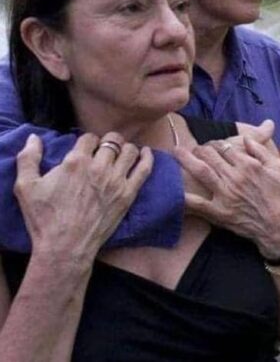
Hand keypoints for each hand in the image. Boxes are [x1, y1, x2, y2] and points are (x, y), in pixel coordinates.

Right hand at [14, 132, 152, 266]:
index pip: (89, 137)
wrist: (64, 248)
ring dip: (125, 148)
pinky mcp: (128, 194)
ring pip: (129, 150)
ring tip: (121, 154)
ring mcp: (116, 180)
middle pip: (112, 141)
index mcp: (76, 162)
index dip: (87, 142)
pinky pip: (145, 169)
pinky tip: (146, 152)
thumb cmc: (44, 219)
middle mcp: (99, 167)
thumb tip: (33, 138)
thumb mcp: (26, 187)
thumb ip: (28, 159)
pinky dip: (147, 157)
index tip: (86, 149)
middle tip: (104, 150)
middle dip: (108, 142)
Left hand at [176, 138, 279, 259]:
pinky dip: (184, 197)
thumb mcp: (277, 169)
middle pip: (211, 155)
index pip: (226, 147)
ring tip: (176, 153)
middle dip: (200, 148)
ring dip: (187, 160)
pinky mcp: (220, 213)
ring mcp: (226, 195)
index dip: (216, 143)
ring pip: (202, 172)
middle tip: (193, 147)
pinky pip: (198, 204)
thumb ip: (260, 152)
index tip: (212, 145)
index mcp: (249, 165)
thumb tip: (246, 139)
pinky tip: (173, 190)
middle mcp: (235, 177)